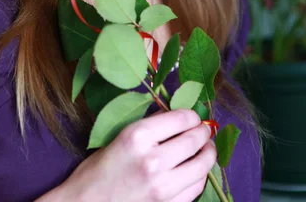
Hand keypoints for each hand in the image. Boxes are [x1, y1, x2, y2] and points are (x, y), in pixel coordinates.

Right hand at [61, 109, 216, 201]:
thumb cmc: (97, 171)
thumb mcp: (120, 138)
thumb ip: (149, 127)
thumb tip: (175, 116)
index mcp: (138, 136)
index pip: (181, 118)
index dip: (193, 116)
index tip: (194, 118)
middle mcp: (152, 160)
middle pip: (193, 140)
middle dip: (204, 132)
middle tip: (206, 130)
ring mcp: (162, 187)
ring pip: (201, 166)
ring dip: (208, 154)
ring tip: (207, 149)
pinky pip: (195, 188)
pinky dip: (200, 177)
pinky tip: (197, 171)